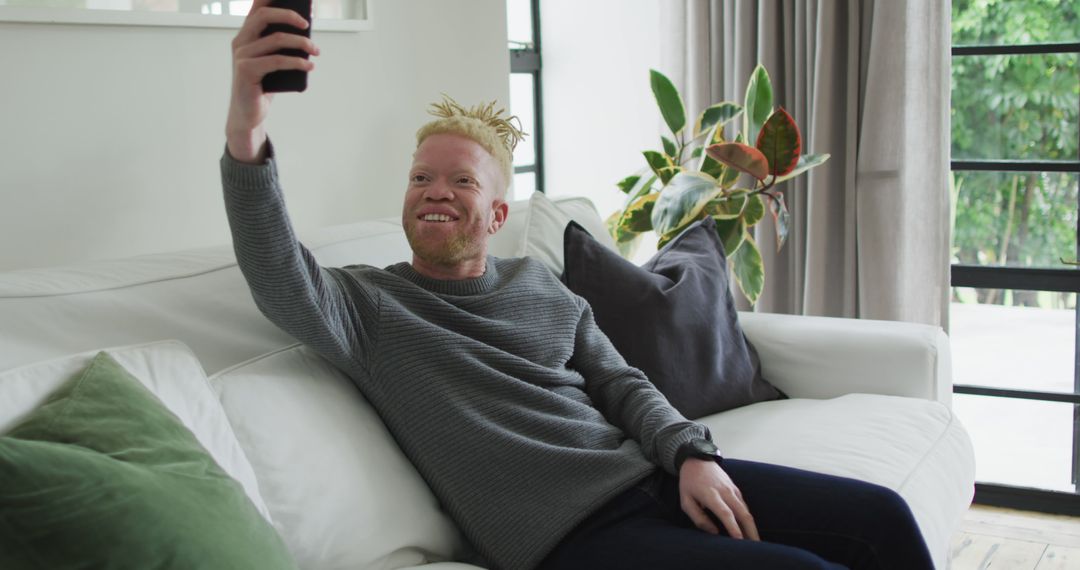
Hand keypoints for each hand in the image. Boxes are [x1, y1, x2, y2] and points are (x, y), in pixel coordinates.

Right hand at [225, 0, 319, 162]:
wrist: (248, 113)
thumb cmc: (264, 85)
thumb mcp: (273, 62)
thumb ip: (282, 46)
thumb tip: (306, 33)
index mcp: (246, 35)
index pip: (256, 7)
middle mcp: (240, 42)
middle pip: (264, 16)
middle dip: (289, 15)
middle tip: (308, 23)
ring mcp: (241, 56)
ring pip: (276, 39)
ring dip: (301, 43)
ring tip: (316, 50)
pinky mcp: (245, 71)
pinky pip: (277, 61)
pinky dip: (297, 62)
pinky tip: (310, 65)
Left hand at [678, 458, 759, 540]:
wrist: (697, 460)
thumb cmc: (689, 483)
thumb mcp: (686, 501)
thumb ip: (698, 518)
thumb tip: (714, 532)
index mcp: (711, 495)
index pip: (726, 513)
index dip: (733, 527)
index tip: (739, 540)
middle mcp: (725, 492)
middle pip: (743, 513)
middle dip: (751, 531)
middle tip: (755, 547)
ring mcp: (733, 489)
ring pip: (747, 511)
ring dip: (752, 527)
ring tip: (755, 542)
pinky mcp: (736, 489)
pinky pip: (744, 506)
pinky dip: (748, 519)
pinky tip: (749, 530)